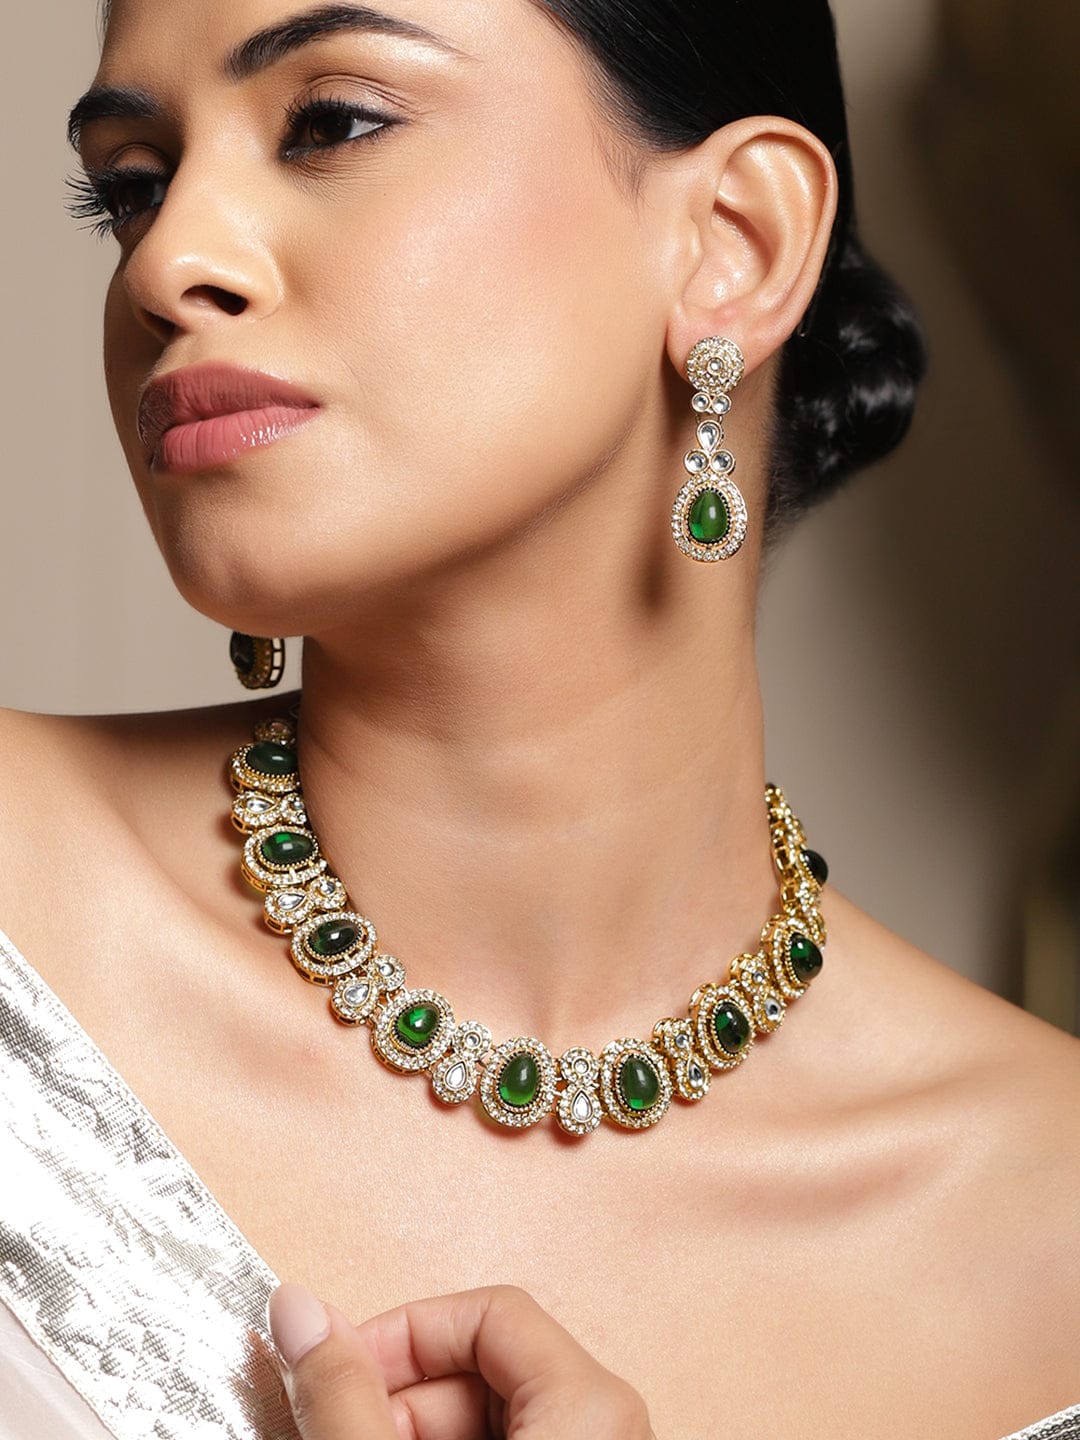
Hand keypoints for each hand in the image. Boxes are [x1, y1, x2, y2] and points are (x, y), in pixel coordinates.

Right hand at [267, 1280, 656, 1439]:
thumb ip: (346, 1398)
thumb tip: (294, 1305)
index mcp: (592, 1405)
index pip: (485, 1311)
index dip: (398, 1334)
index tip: (331, 1371)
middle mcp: (610, 1427)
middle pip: (484, 1369)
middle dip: (397, 1403)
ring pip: (488, 1421)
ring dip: (410, 1439)